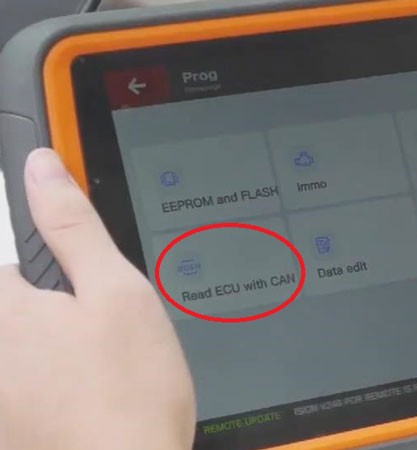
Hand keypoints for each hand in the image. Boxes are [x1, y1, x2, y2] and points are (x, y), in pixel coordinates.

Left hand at [0, 148, 195, 449]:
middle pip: (18, 298)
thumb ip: (73, 225)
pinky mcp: (6, 420)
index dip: (55, 255)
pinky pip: (25, 379)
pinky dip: (54, 379)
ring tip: (102, 371)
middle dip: (58, 304)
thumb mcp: (117, 293)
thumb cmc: (128, 394)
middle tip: (103, 334)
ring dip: (58, 345)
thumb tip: (42, 167)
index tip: (82, 289)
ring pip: (24, 342)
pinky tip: (88, 398)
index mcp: (0, 303)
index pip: (7, 246)